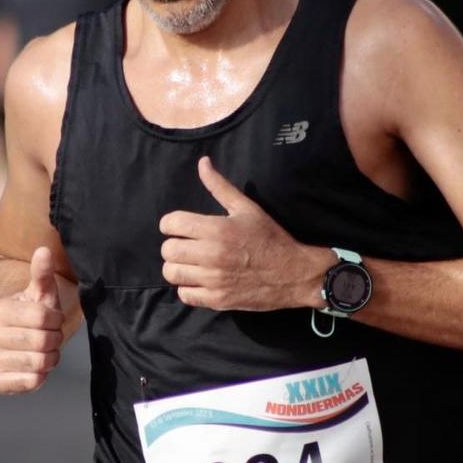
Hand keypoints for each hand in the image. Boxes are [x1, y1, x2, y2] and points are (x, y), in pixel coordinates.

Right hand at [0, 247, 65, 393]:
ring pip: (38, 362)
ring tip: (45, 352)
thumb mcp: (41, 293)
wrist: (24, 342)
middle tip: (51, 337)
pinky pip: (28, 382)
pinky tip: (36, 368)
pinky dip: (40, 377)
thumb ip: (42, 273)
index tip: (53, 319)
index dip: (56, 319)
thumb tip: (43, 251)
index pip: (42, 317)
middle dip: (55, 340)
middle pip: (41, 341)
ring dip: (51, 358)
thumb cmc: (35, 314)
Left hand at [158, 158, 328, 312]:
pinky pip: (184, 295)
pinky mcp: (217, 300)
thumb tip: (202, 162)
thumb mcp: (247, 208)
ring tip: (191, 263)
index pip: (171, 223)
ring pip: (171, 273)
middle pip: (168, 250)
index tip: (180, 227)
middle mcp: (212, 254)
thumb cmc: (270, 238)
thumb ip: (220, 186)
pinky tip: (200, 280)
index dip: (171, 223)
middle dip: (174, 245)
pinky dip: (188, 287)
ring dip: (178, 267)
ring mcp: (214, 280)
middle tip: (188, 245)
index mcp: (217, 229)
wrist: (294, 273)